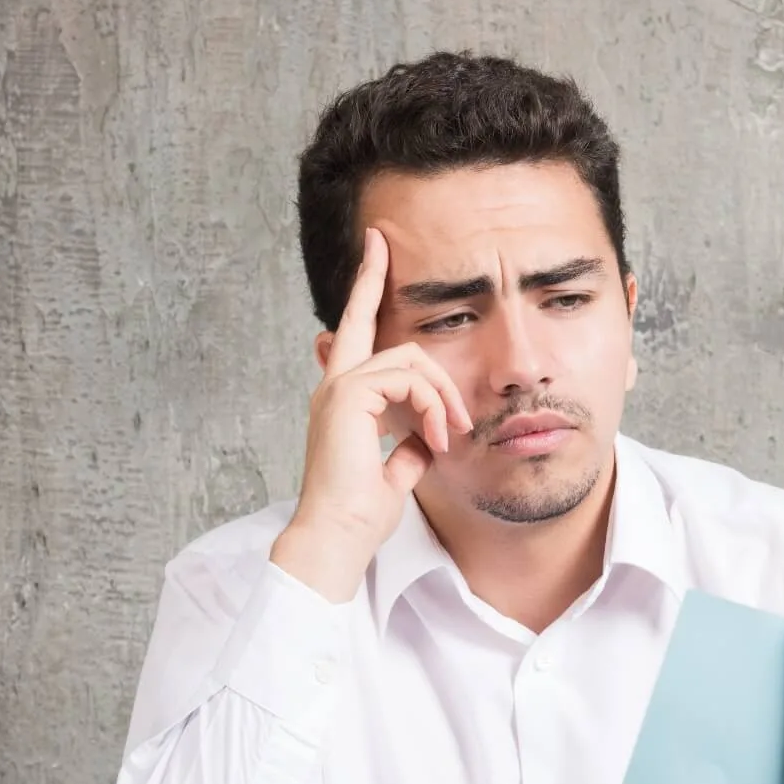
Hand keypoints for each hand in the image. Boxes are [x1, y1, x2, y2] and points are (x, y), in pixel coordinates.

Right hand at [271, 227, 472, 601]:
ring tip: (449, 436)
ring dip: (438, 395)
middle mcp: (334, 386)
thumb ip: (408, 447)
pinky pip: (405, 379)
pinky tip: (436, 440)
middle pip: (365, 319)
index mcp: (343, 400)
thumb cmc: (360, 516)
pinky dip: (430, 408)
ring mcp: (337, 388)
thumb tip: (426, 440)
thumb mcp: (396, 474)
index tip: (377, 245)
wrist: (338, 538)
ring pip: (405, 358)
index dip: (367, 288)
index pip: (355, 334)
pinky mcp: (347, 397)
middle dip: (381, 286)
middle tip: (424, 337)